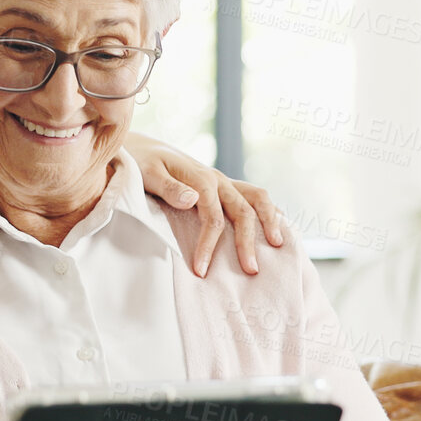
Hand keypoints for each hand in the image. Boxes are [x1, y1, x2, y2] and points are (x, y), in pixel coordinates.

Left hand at [121, 133, 284, 276]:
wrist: (143, 149)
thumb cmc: (142, 163)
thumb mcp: (148, 174)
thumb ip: (169, 188)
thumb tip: (193, 200)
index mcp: (201, 180)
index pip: (213, 218)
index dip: (209, 246)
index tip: (201, 270)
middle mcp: (218, 180)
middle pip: (242, 212)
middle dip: (247, 242)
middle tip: (251, 271)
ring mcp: (224, 182)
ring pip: (257, 199)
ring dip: (270, 221)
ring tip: (278, 246)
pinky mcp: (224, 186)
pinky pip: (254, 196)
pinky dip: (269, 211)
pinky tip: (276, 228)